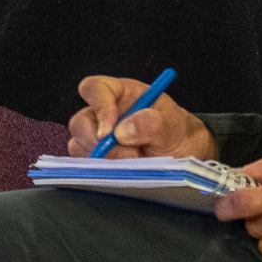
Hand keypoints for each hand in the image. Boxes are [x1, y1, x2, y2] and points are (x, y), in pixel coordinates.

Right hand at [67, 75, 217, 159]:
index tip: (109, 131)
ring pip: (79, 146)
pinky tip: (122, 172)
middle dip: (99, 143)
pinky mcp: (96, 159)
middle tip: (129, 156)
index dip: (98, 107)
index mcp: (120, 94)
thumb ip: (151, 123)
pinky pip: (85, 165)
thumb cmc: (175, 132)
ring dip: (103, 160)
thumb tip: (122, 132)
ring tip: (134, 163)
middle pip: (80, 122)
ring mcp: (96, 138)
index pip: (94, 89)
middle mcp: (103, 114)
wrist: (181, 155)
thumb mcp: (171, 124)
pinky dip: (100, 172)